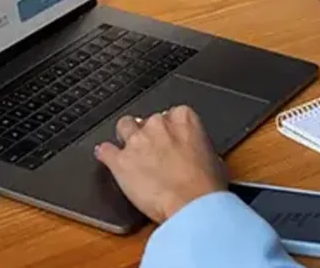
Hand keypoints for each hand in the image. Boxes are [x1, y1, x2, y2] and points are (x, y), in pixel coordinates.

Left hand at [95, 105, 226, 222]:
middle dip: (149, 134)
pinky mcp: (120, 162)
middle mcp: (158, 125)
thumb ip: (198, 146)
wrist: (191, 206)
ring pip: (123, 127)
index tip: (170, 139)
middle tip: (154, 152)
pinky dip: (105, 154)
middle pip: (146, 120)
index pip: (171, 114)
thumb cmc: (206, 186)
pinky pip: (104, 150)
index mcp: (184, 119)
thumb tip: (194, 152)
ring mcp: (137, 141)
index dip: (169, 129)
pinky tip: (107, 157)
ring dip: (126, 137)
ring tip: (131, 152)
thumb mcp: (214, 159)